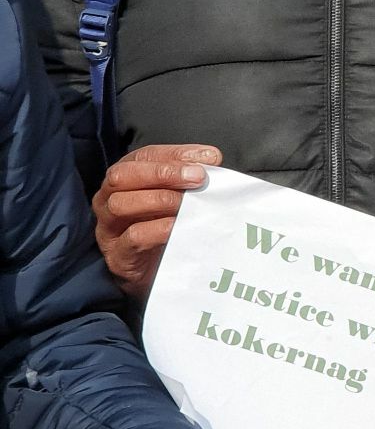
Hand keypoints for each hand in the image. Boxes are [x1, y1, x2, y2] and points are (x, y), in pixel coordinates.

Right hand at [93, 144, 220, 297]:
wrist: (158, 274)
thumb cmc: (167, 227)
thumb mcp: (179, 197)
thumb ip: (192, 176)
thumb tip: (211, 158)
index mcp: (126, 179)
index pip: (144, 156)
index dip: (175, 154)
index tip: (208, 158)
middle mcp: (108, 199)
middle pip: (122, 176)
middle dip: (163, 173)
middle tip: (198, 178)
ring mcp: (108, 228)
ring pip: (120, 204)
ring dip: (159, 199)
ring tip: (188, 203)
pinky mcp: (118, 255)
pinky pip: (133, 236)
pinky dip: (159, 228)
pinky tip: (179, 225)